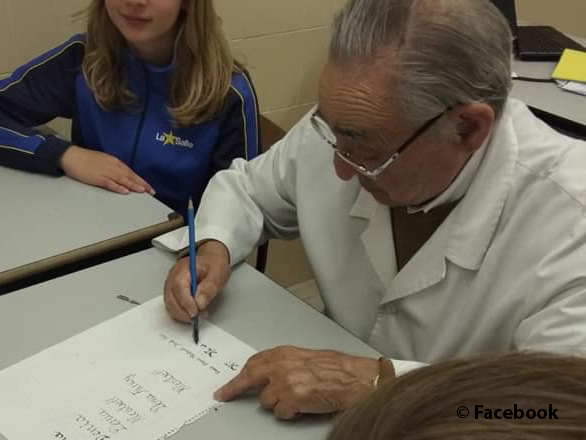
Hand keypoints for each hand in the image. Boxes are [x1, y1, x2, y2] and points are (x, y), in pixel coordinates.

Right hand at [59, 145, 154, 194]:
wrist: (71, 156)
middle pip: (130, 176)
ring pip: (122, 179)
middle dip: (142, 184)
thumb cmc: (86, 159)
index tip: (149, 188)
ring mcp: (105, 171)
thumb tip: (124, 176)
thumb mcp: (105, 162)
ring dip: (133, 185)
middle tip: (151, 191)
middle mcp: (113, 166)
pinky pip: (109, 183)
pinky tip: (124, 191)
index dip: (141, 180)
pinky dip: (118, 187)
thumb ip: (115, 169)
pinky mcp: (97, 177)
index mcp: (115, 162)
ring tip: (142, 191)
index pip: (131, 173)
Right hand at [163, 240, 230, 321]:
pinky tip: (191, 314)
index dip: (185, 302)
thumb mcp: (217, 273)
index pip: (179, 286)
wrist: (211, 259)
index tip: (195, 313)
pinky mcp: (173, 292)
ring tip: (197, 316)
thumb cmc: (213, 264)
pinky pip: (171, 305)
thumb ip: (209, 287)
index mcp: (184, 268)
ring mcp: (171, 284)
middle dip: (183, 311)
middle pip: (171, 297)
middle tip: (197, 318)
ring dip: (181, 314)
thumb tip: (200, 303)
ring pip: (169, 303)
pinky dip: (179, 312)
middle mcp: (173, 276)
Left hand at [214, 346, 380, 418]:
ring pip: (266, 401)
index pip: (254, 362)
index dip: (240, 375)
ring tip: (297, 399)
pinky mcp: (293, 398)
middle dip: (234, 388)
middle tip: (224, 395)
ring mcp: (286, 381)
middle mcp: (282, 364)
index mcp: (285, 353)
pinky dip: (289, 413)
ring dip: (277, 403)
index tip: (229, 384)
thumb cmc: (338, 368)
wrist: (356, 378)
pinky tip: (302, 406)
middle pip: (249, 377)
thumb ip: (285, 363)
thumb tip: (268, 374)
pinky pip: (280, 413)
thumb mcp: (306, 358)